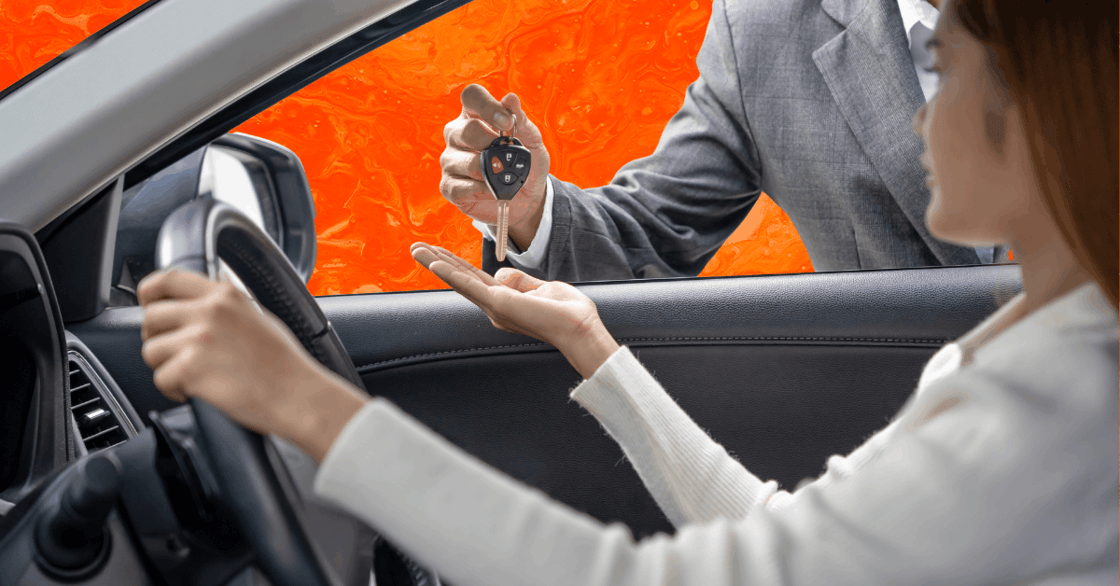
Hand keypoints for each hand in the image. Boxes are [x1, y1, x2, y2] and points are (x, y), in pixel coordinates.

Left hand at [137, 270, 367, 461]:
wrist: (297, 395)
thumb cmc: (285, 364)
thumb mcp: (258, 316)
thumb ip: (228, 305)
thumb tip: (204, 298)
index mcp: (225, 295)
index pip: (168, 279)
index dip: (150, 293)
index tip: (149, 306)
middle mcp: (210, 311)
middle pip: (151, 316)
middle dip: (157, 338)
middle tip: (176, 354)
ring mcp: (199, 338)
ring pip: (150, 350)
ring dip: (166, 367)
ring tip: (192, 376)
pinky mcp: (191, 367)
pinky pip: (160, 378)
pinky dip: (174, 390)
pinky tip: (196, 391)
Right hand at [410, 243, 619, 378]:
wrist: (578, 327)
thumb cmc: (567, 312)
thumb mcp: (542, 288)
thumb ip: (520, 280)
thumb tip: (501, 274)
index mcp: (504, 302)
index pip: (473, 278)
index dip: (455, 263)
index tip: (438, 252)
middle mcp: (494, 307)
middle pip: (460, 278)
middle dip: (437, 260)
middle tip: (415, 247)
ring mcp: (494, 306)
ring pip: (459, 279)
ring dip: (437, 263)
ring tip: (416, 250)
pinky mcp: (499, 304)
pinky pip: (470, 284)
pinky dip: (451, 273)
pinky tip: (435, 264)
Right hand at [440, 84, 550, 249]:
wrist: (526, 199)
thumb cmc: (525, 164)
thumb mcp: (532, 142)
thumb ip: (522, 121)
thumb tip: (510, 99)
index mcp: (476, 116)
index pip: (471, 96)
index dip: (488, 106)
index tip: (507, 122)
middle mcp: (457, 134)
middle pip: (465, 130)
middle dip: (489, 143)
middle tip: (505, 156)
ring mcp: (450, 159)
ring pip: (461, 161)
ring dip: (487, 171)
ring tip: (501, 176)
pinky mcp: (449, 185)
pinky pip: (458, 186)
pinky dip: (480, 190)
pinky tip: (491, 189)